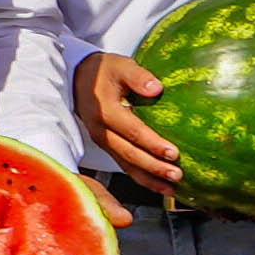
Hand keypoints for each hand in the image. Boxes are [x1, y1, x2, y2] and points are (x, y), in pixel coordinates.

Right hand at [75, 52, 181, 191]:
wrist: (77, 79)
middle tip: (176, 175)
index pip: (132, 131)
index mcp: (105, 111)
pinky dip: (141, 177)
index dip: (152, 143)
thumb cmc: (104, 71)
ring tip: (171, 188)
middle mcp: (101, 130)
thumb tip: (156, 89)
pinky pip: (124, 165)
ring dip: (149, 178)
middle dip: (154, 167)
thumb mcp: (120, 66)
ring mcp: (102, 141)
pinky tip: (159, 186)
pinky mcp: (107, 146)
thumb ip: (137, 76)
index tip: (173, 153)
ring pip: (125, 164)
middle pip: (129, 154)